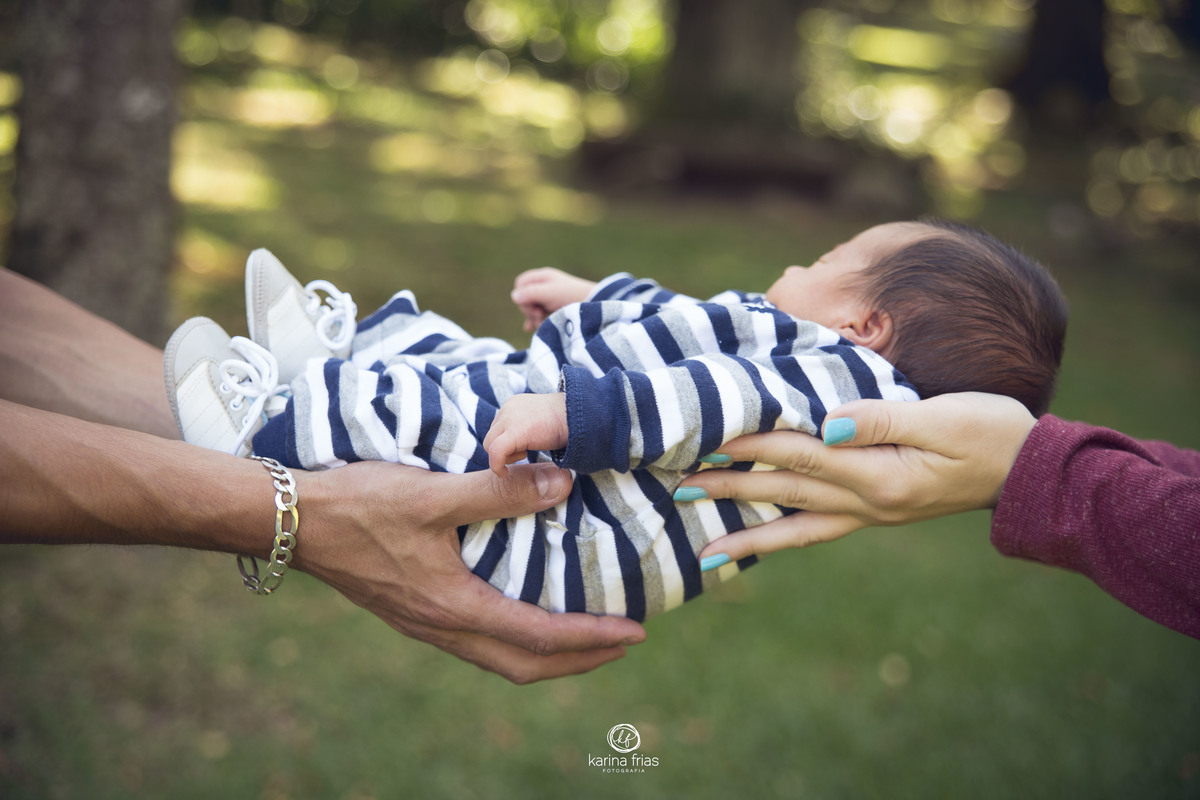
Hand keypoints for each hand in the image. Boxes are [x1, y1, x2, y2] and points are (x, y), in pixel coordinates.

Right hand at [297, 459, 643, 683]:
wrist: (292, 521)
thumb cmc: (359, 504)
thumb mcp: (432, 492)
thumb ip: (499, 491)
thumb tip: (562, 484)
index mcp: (454, 606)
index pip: (540, 637)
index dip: (592, 638)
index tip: (635, 632)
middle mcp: (443, 627)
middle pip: (525, 665)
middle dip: (580, 660)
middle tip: (623, 642)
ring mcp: (425, 625)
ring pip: (500, 658)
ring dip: (549, 654)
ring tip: (585, 635)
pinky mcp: (414, 612)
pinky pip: (478, 641)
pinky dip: (516, 637)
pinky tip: (524, 611)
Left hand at [482, 392, 568, 475]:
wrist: (583, 415)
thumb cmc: (572, 421)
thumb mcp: (546, 425)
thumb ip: (532, 433)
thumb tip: (524, 449)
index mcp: (516, 405)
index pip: (499, 428)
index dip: (507, 443)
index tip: (524, 450)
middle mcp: (509, 408)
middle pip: (492, 436)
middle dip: (505, 449)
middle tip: (526, 452)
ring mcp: (509, 417)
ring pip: (490, 444)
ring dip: (506, 455)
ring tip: (527, 453)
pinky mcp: (515, 431)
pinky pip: (495, 452)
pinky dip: (497, 465)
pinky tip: (505, 473)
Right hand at [511, 267, 596, 331]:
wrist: (596, 308)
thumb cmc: (574, 297)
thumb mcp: (551, 293)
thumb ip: (531, 293)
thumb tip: (514, 296)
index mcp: (543, 277)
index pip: (520, 284)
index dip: (522, 297)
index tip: (534, 307)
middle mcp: (545, 286)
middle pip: (524, 298)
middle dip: (530, 310)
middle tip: (540, 316)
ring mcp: (549, 299)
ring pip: (531, 309)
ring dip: (534, 318)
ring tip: (544, 323)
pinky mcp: (553, 310)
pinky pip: (537, 316)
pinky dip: (535, 322)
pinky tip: (532, 328)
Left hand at [681, 393, 1036, 562]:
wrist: (1028, 471)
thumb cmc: (991, 432)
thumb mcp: (943, 417)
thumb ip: (880, 418)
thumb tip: (823, 422)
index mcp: (879, 475)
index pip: (800, 453)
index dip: (751, 443)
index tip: (706, 437)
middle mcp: (867, 502)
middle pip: (785, 491)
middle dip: (730, 488)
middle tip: (678, 488)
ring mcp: (869, 513)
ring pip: (796, 523)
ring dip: (748, 528)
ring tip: (703, 546)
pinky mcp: (875, 513)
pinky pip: (818, 532)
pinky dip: (783, 539)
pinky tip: (757, 543)